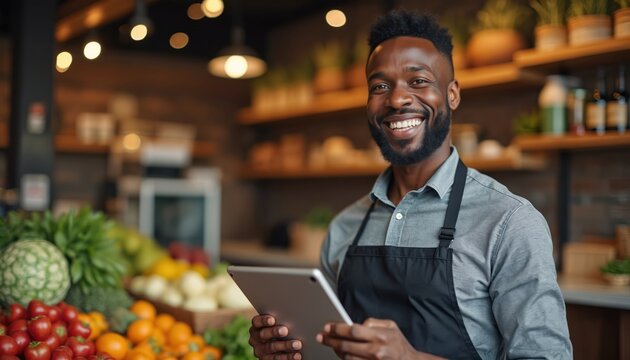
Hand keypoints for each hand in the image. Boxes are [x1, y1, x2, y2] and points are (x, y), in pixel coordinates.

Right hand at [249, 314, 302, 359]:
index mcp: (256, 327)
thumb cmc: (281, 330)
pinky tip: (297, 355)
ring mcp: (260, 351)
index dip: (264, 320)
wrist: (280, 348)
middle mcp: (256, 339)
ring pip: (271, 347)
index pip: (257, 322)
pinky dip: (288, 357)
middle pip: (263, 334)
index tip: (273, 320)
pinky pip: (276, 359)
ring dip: (285, 345)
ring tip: (297, 344)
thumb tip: (293, 317)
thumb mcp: (277, 325)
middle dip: (274, 332)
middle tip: (285, 331)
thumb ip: (280, 321)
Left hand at [316, 318, 443, 359]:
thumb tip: (357, 323)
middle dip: (331, 340)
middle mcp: (376, 350)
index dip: (338, 328)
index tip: (328, 327)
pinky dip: (345, 359)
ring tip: (329, 344)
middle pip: (347, 346)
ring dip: (336, 351)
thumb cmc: (399, 343)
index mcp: (380, 336)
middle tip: (321, 336)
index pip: (354, 331)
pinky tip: (340, 354)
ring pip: (347, 358)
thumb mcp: (391, 326)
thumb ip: (373, 322)